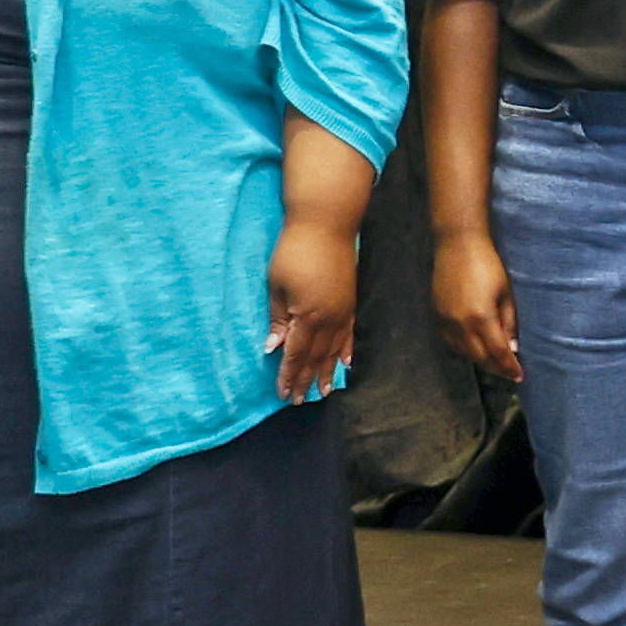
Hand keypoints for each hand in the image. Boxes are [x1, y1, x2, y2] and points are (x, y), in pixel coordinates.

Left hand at [267, 213, 362, 398]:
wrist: (326, 225)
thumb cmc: (294, 252)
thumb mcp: (276, 285)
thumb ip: (277, 318)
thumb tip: (274, 347)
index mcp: (307, 315)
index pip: (296, 353)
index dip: (289, 374)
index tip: (284, 393)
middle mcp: (329, 319)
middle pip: (316, 356)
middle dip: (306, 379)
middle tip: (300, 400)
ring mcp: (344, 311)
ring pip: (334, 349)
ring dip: (327, 370)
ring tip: (323, 390)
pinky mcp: (351, 301)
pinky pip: (349, 333)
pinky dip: (346, 350)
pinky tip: (346, 362)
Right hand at [434, 227, 521, 384]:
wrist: (457, 244)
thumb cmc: (488, 265)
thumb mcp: (506, 293)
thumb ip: (509, 322)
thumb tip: (513, 348)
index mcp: (481, 318)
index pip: (498, 352)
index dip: (509, 367)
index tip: (520, 376)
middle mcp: (460, 324)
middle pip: (479, 357)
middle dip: (496, 368)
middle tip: (510, 373)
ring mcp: (445, 321)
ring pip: (464, 352)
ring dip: (481, 360)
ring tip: (496, 364)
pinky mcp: (436, 315)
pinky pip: (451, 342)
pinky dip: (465, 350)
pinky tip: (475, 349)